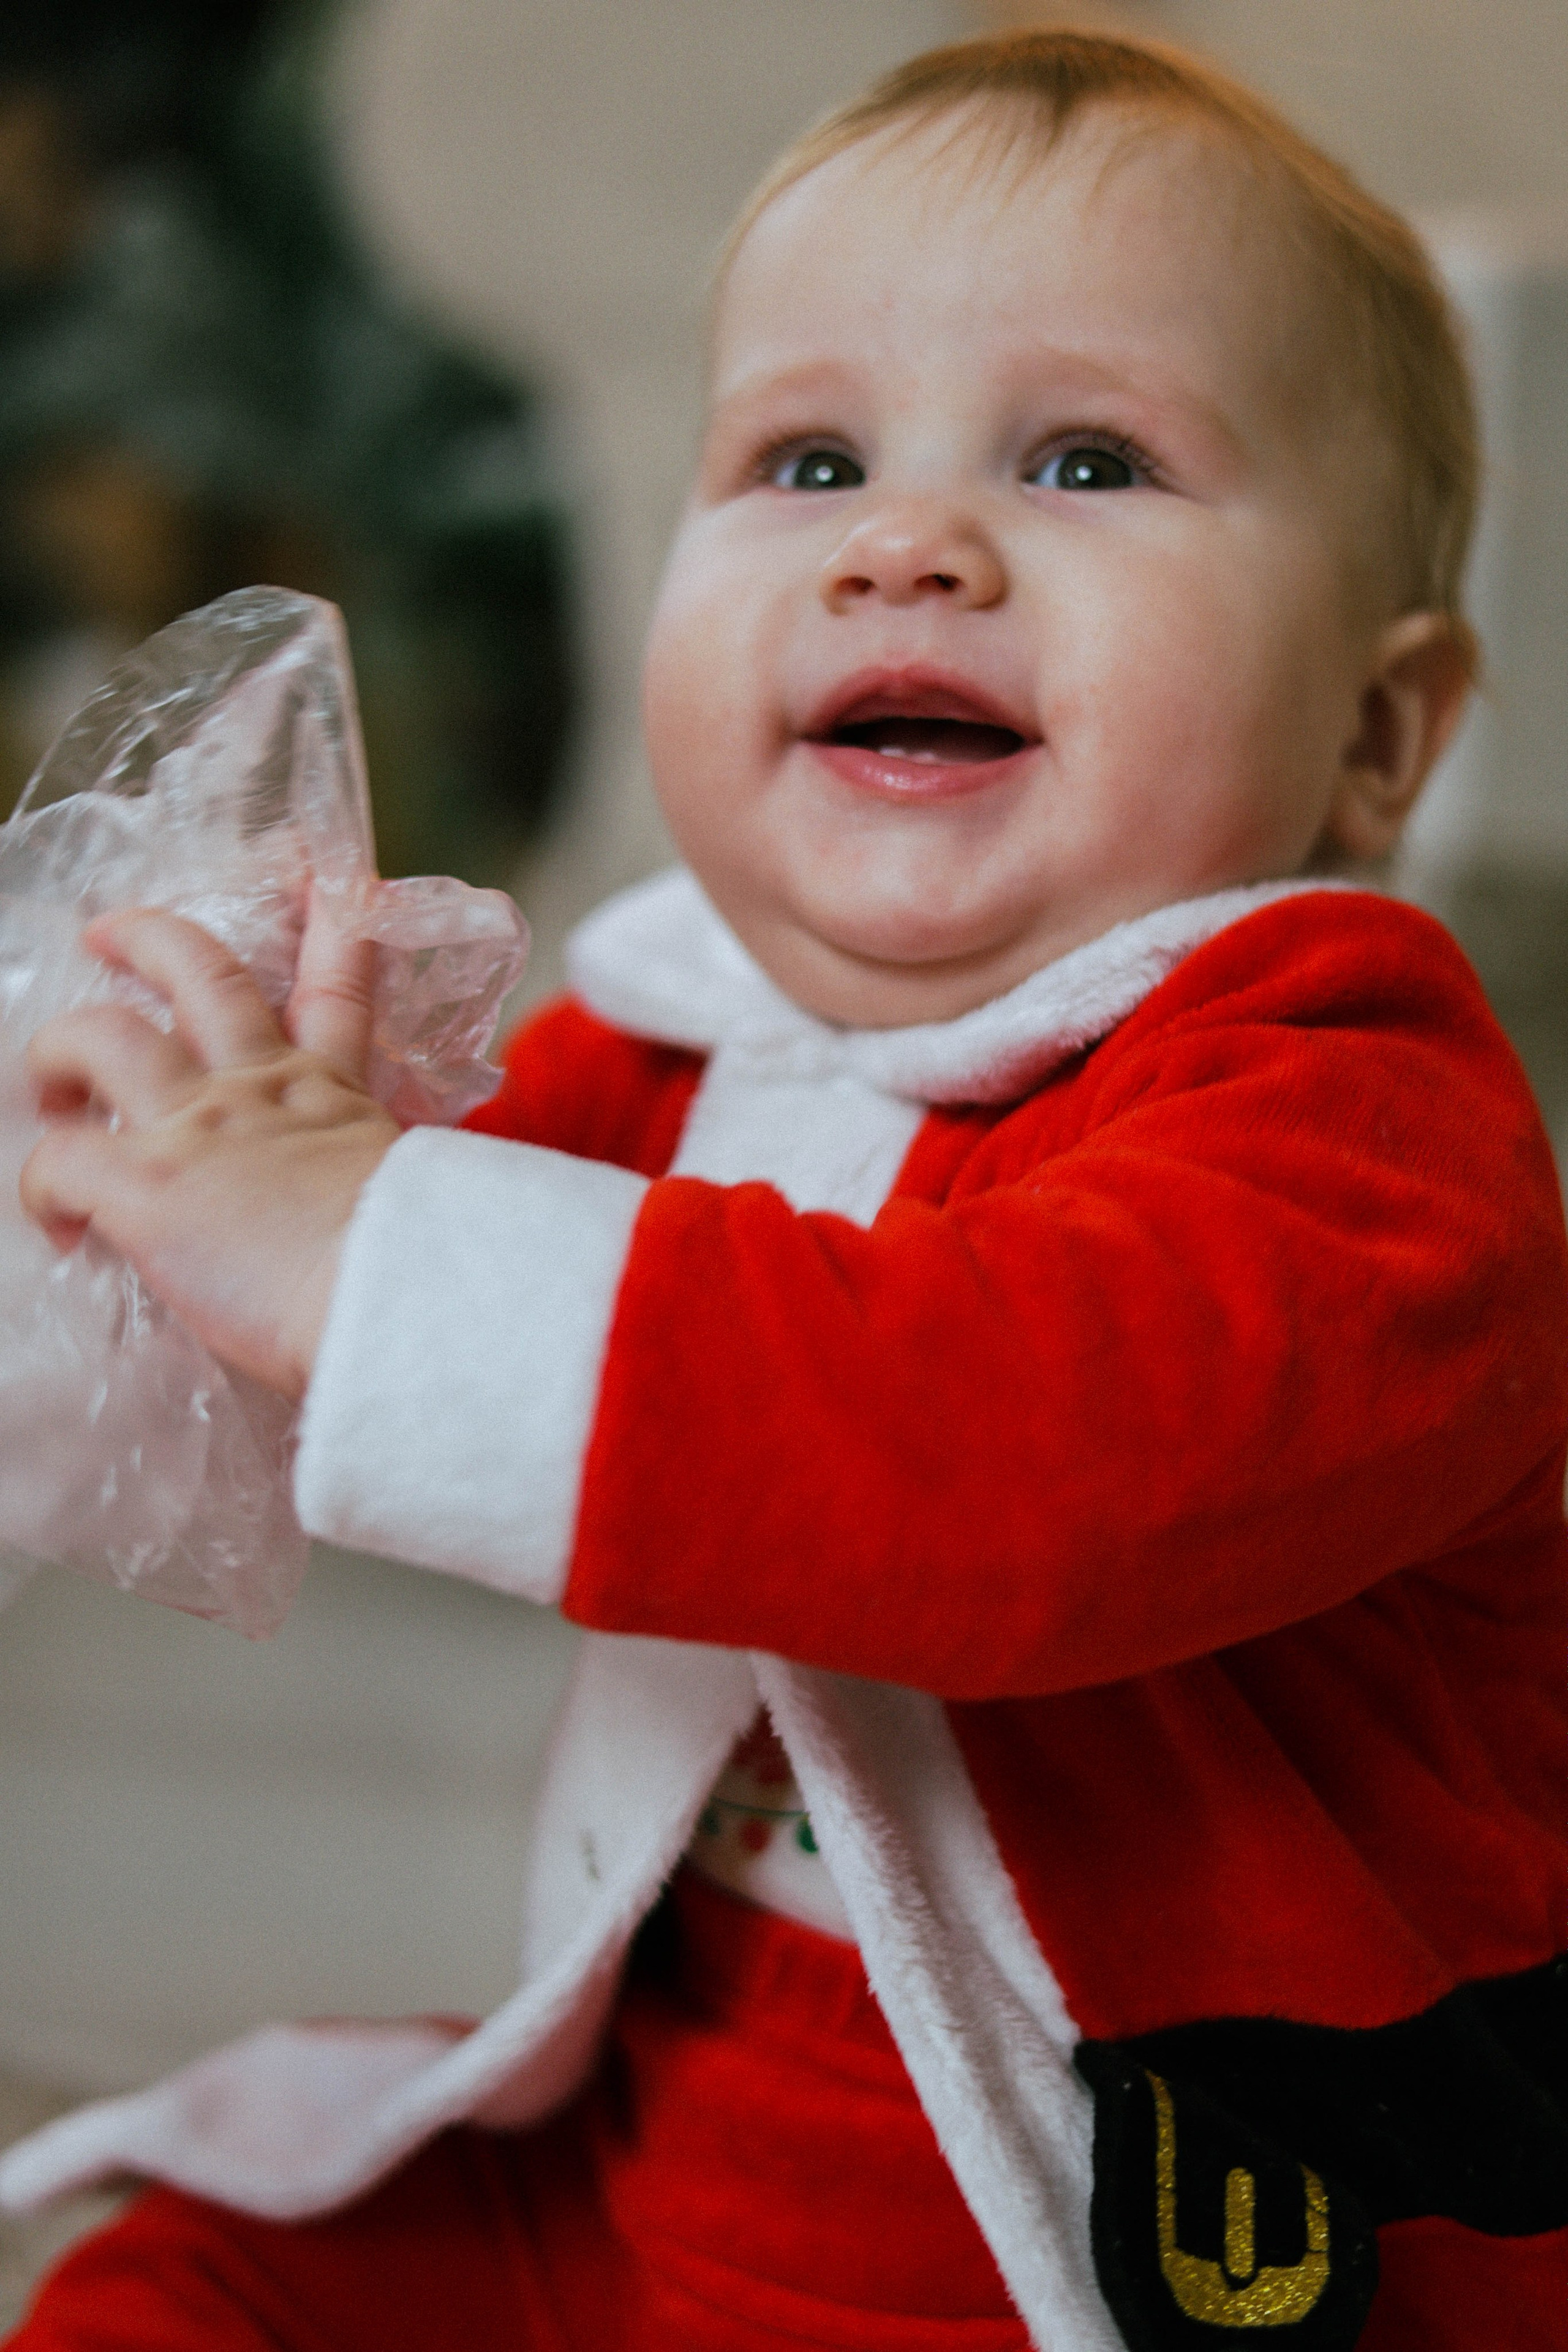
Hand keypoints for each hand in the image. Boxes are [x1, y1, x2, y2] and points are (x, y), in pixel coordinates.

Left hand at [20, 896, 400, 1402]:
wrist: (405, 1299)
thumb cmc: (414, 1278)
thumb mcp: (400, 1208)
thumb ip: (357, 1198)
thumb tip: (341, 1244)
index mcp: (331, 1098)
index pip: (336, 988)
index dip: (331, 923)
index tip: (325, 879)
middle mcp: (262, 1088)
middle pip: (200, 970)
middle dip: (146, 937)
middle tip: (109, 931)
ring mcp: (199, 1124)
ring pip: (100, 1035)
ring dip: (59, 1049)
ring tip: (49, 1084)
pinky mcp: (146, 1180)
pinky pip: (58, 1161)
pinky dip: (44, 1191)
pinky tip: (61, 1229)